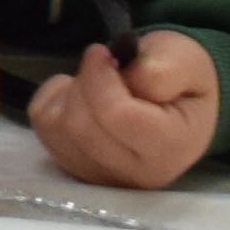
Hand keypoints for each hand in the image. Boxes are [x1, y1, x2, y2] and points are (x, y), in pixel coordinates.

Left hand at [27, 31, 219, 190]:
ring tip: (97, 82)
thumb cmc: (182, 81)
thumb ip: (162, 70)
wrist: (178, 105)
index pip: (116, 116)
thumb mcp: (186, 62)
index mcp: (171, 147)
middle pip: (80, 126)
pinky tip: (80, 96)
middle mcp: (135, 174)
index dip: (99, 76)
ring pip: (57, 128)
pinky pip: (44, 128)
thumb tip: (125, 75)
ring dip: (69, 92)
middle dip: (84, 83)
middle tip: (101, 62)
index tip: (102, 52)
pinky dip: (53, 101)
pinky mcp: (75, 168)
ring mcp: (102, 177)